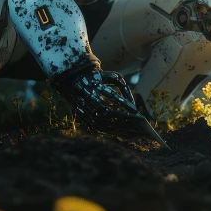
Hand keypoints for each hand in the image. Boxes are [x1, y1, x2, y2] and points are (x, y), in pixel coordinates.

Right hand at [51, 63, 166, 145]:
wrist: (73, 80)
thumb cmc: (99, 77)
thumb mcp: (112, 77)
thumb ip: (124, 88)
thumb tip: (134, 106)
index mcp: (94, 84)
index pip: (110, 96)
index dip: (123, 104)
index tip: (135, 111)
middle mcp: (87, 98)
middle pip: (107, 113)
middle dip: (123, 119)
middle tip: (137, 125)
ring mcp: (83, 109)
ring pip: (102, 123)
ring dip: (118, 128)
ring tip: (133, 132)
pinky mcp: (83, 117)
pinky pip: (98, 127)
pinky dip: (111, 131)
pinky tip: (123, 133)